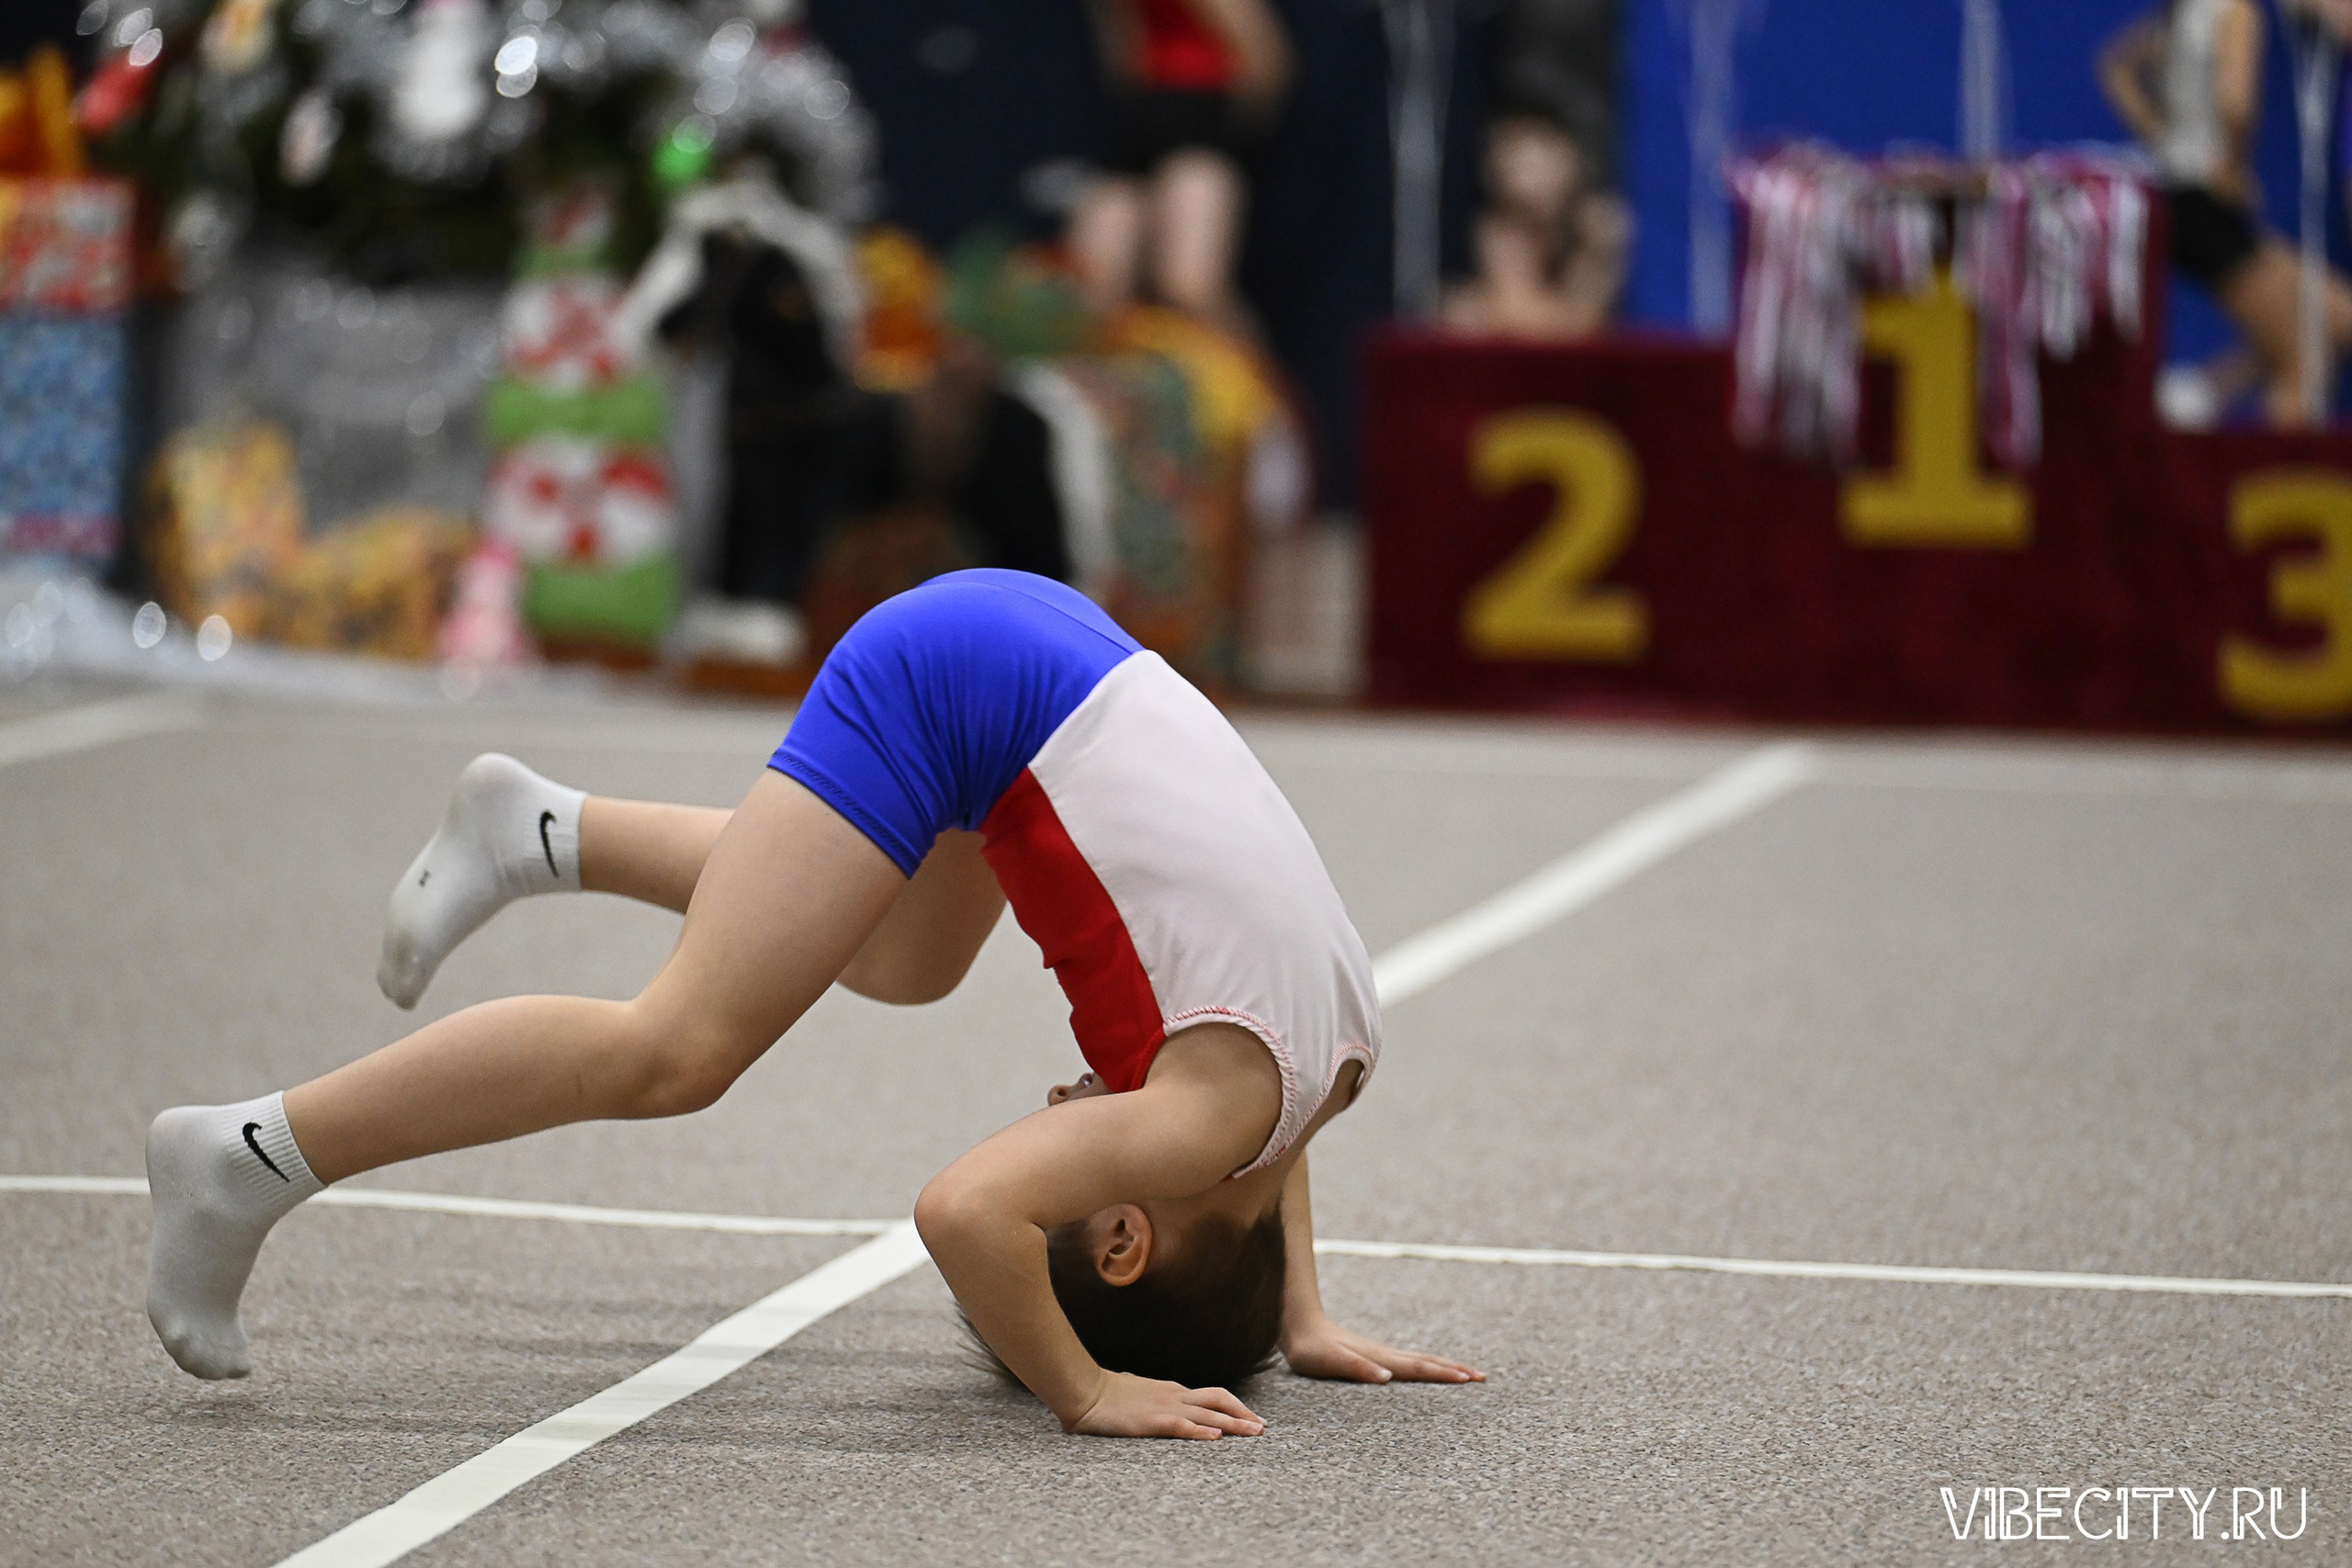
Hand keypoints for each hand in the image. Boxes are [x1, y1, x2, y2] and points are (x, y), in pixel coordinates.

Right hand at [1066, 1370, 1265, 1439]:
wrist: (1085, 1391)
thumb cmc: (1105, 1394)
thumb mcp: (1135, 1392)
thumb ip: (1148, 1397)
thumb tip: (1146, 1399)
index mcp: (1171, 1391)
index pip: (1211, 1396)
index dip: (1234, 1407)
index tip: (1251, 1418)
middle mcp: (1175, 1396)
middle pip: (1219, 1400)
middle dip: (1244, 1414)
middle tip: (1263, 1428)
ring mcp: (1165, 1407)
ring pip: (1209, 1414)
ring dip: (1235, 1424)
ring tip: (1255, 1433)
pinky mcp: (1152, 1421)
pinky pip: (1184, 1426)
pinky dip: (1203, 1432)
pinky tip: (1217, 1439)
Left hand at [1281, 1317, 1484, 1384]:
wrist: (1298, 1325)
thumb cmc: (1311, 1349)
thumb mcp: (1330, 1361)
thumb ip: (1357, 1367)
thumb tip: (1387, 1377)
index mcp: (1380, 1359)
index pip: (1419, 1368)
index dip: (1444, 1375)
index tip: (1470, 1379)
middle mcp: (1385, 1356)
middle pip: (1427, 1362)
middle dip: (1455, 1370)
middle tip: (1482, 1377)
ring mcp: (1380, 1354)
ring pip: (1419, 1361)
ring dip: (1444, 1367)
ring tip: (1465, 1373)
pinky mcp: (1372, 1356)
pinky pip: (1407, 1363)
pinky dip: (1425, 1367)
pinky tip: (1424, 1370)